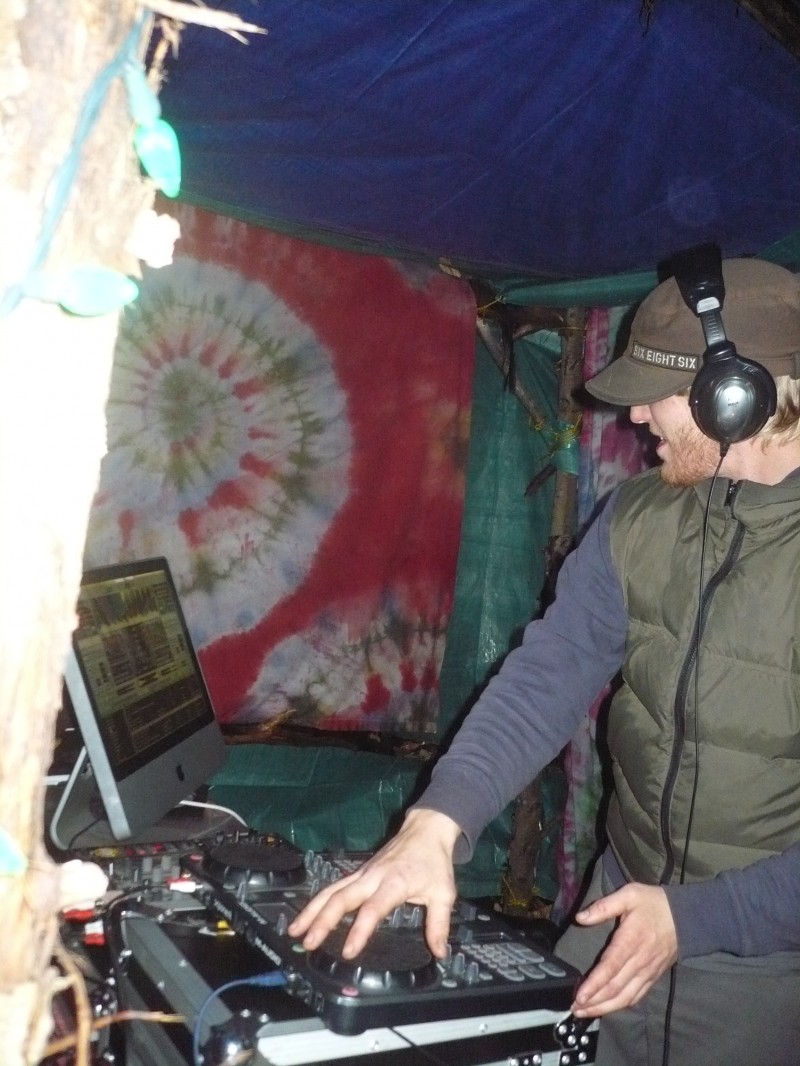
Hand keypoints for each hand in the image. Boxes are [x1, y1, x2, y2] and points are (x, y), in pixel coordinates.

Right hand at [287, 808, 460, 958]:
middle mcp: (373, 877)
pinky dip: (317, 900)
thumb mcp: (444, 893)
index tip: (347, 952)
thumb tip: (440, 952)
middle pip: (341, 898)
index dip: (359, 930)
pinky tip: (306, 915)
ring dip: (312, 910)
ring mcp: (362, 873)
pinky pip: (334, 887)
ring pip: (331, 891)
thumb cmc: (434, 862)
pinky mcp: (358, 872)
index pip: (372, 909)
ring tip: (295, 930)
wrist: (426, 830)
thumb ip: (439, 924)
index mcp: (394, 883)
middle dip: (322, 921)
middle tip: (308, 943)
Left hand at [570, 883, 677, 1016]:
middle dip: (594, 1001)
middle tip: (575, 1009)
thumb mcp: (629, 895)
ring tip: (586, 1012)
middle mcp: (639, 961)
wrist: (686, 917)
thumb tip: (580, 917)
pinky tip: (610, 1008)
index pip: (609, 968)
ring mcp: (647, 972)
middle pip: (615, 988)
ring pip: (625, 997)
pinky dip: (622, 1005)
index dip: (594, 984)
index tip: (579, 996)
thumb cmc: (654, 904)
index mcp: (630, 941)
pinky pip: (637, 996)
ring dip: (605, 1007)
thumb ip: (603, 907)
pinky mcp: (653, 977)